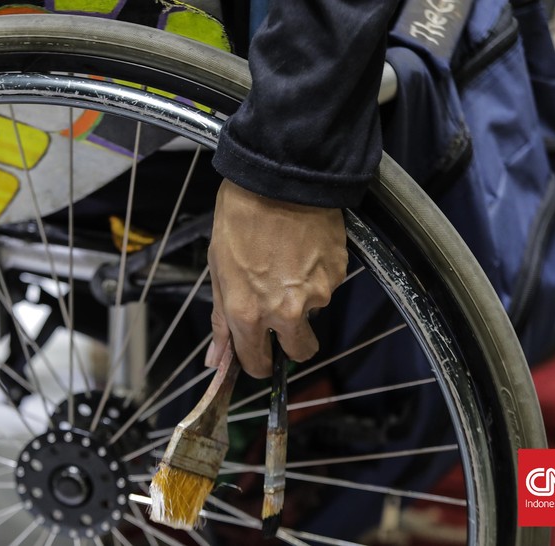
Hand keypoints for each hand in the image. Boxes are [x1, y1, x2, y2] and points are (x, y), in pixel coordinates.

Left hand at [206, 179, 347, 377]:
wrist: (278, 180)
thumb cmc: (239, 220)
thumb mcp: (218, 270)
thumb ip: (221, 319)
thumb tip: (217, 359)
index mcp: (248, 313)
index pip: (257, 363)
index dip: (257, 362)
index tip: (259, 357)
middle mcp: (284, 312)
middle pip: (300, 351)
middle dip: (291, 344)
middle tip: (282, 319)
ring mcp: (316, 294)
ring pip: (313, 312)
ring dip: (302, 298)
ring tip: (287, 261)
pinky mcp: (336, 274)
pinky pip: (326, 285)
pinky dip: (316, 274)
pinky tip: (302, 249)